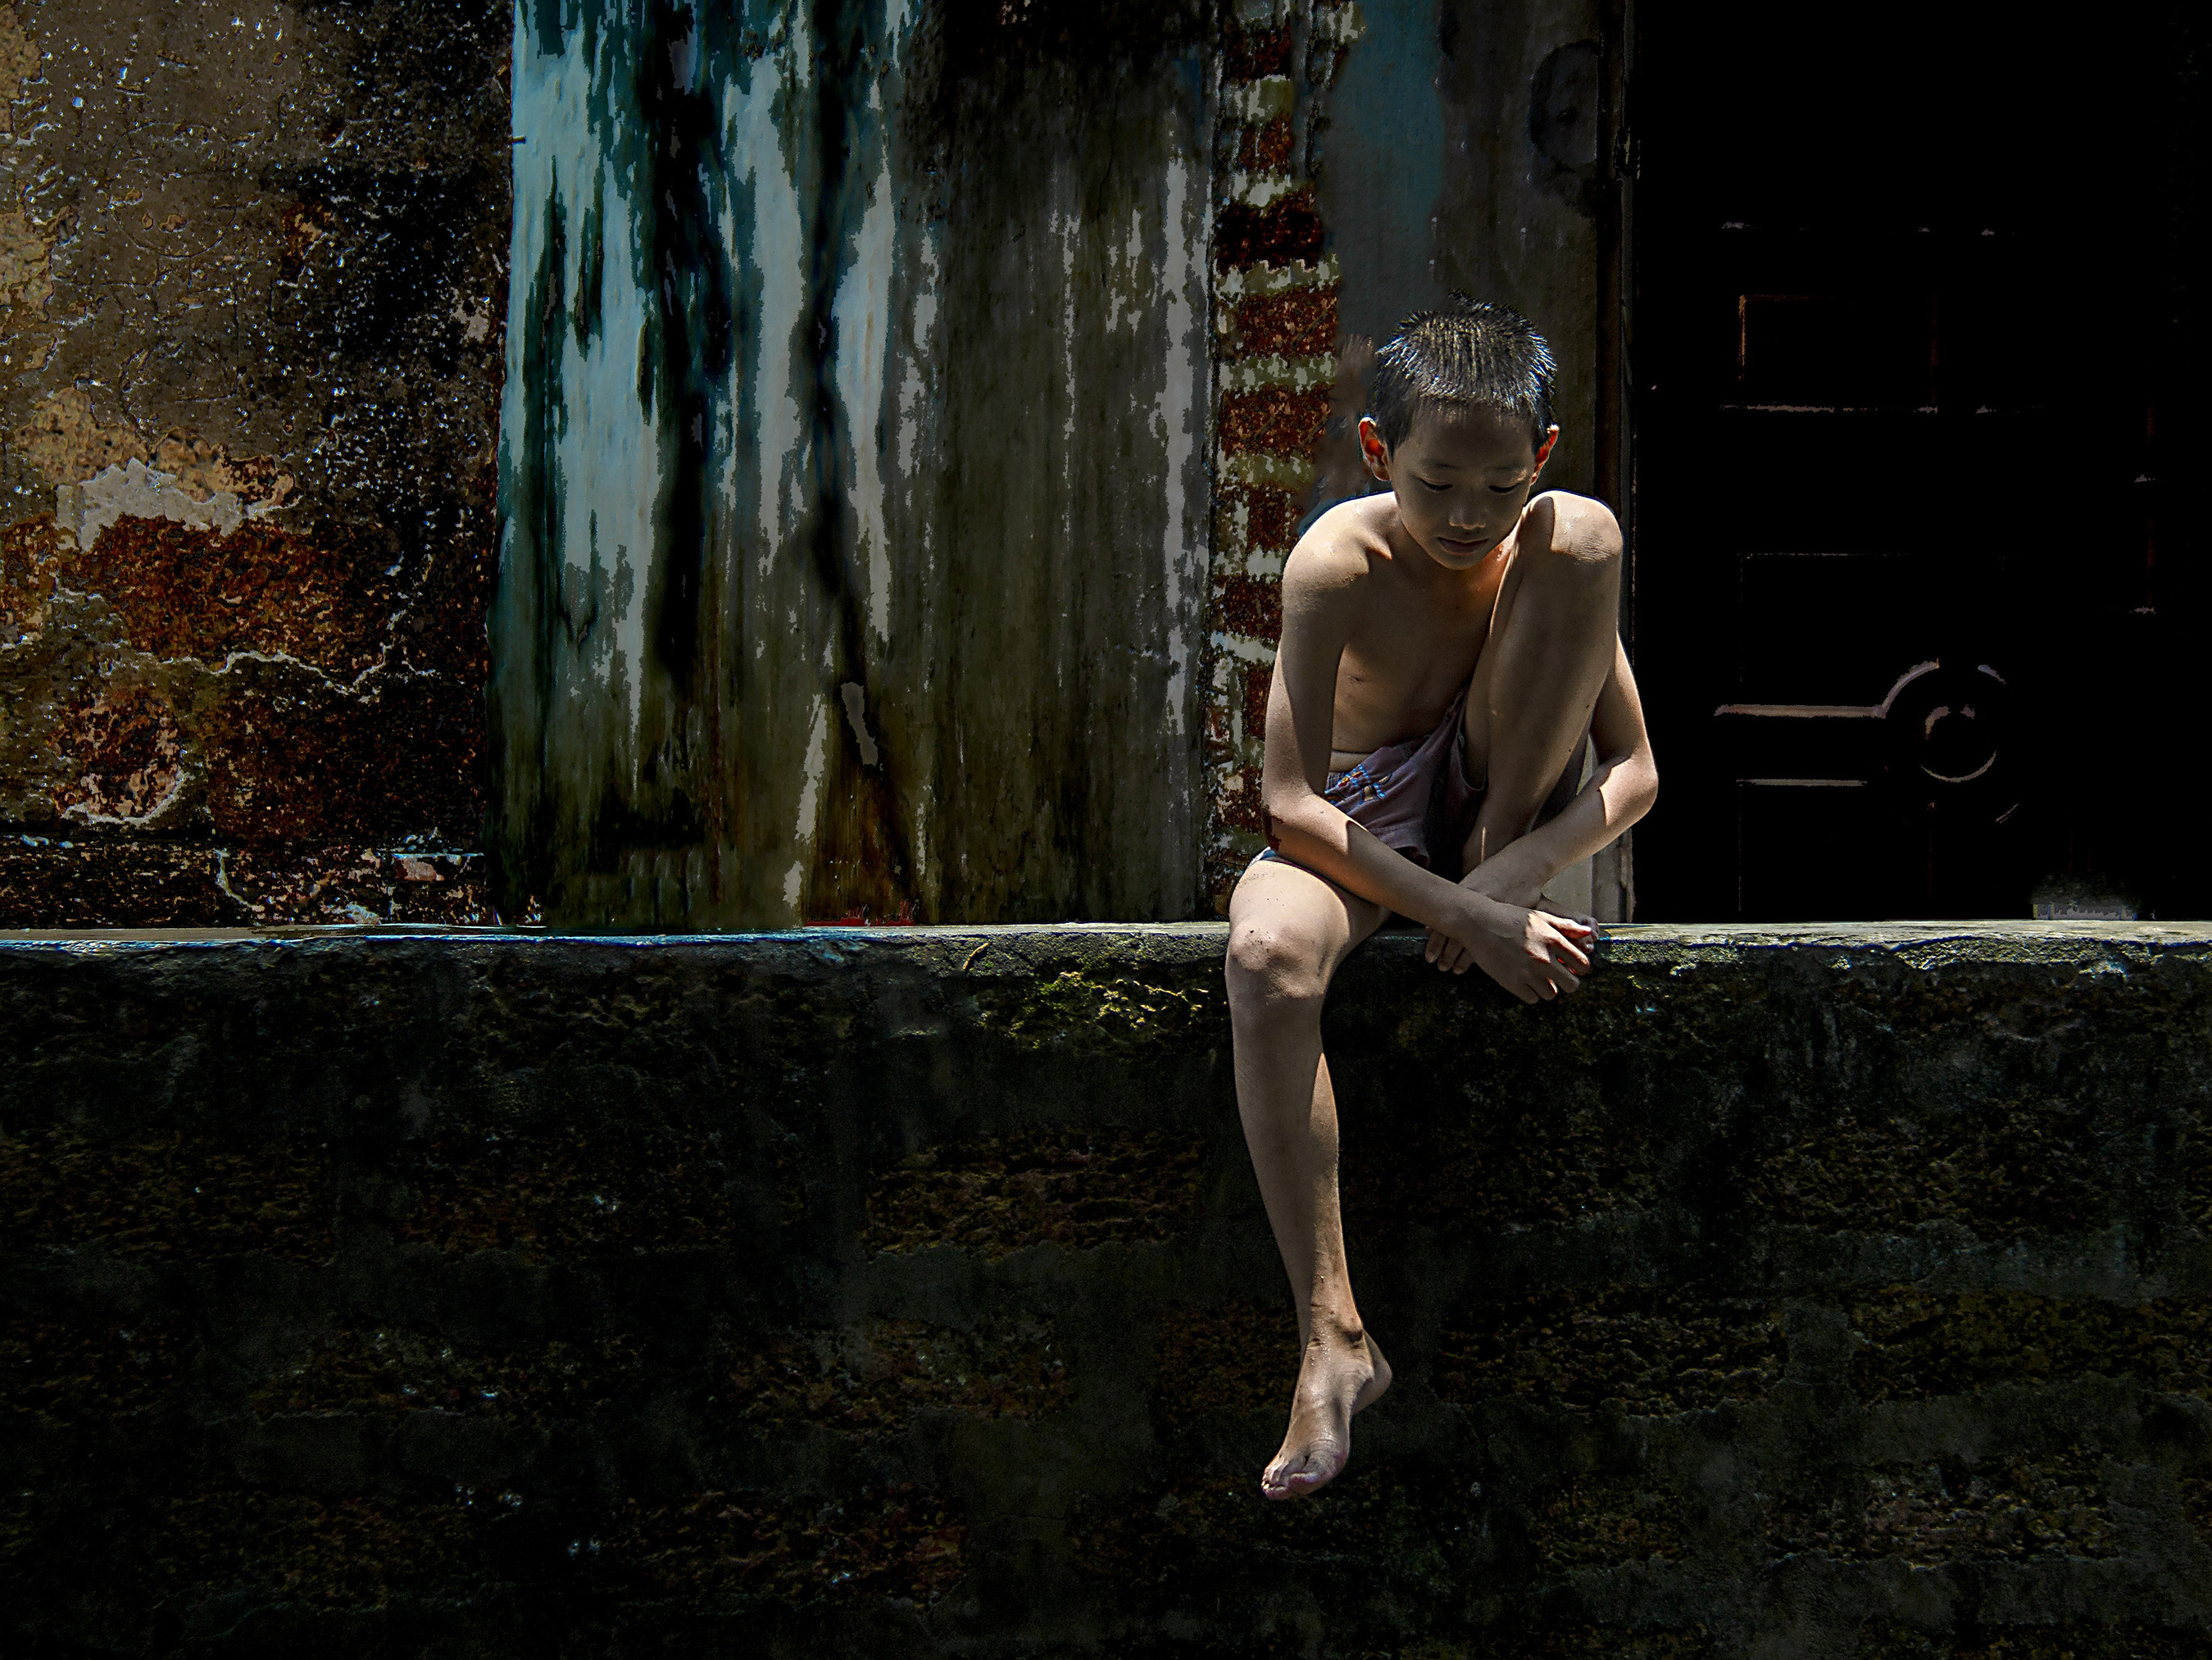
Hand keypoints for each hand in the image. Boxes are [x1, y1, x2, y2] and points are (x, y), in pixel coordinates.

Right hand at [1424, 890, 1594, 1002]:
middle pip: (1571, 985)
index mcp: (1553, 940)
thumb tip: (1589, 932)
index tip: (1572, 967)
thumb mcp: (1540, 916)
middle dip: (1568, 983)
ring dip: (1547, 988)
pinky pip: (1532, 998)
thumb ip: (1565, 926)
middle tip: (1559, 978)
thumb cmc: (1509, 917)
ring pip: (1551, 994)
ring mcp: (1527, 972)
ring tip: (1538, 978)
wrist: (1477, 923)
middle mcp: (1543, 958)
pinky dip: (1530, 992)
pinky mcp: (1512, 982)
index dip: (1580, 968)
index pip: (1582, 964)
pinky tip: (1524, 981)